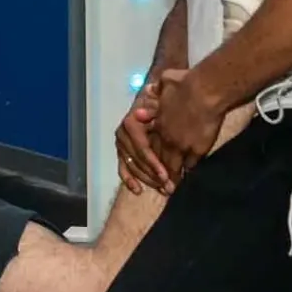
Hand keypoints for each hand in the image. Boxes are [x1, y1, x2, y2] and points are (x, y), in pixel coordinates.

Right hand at [115, 80, 174, 194]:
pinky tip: (138, 190)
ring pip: (132, 167)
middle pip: (137, 161)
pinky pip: (123, 168)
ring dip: (147, 180)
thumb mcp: (161, 104)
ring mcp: (120, 144)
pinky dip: (129, 180)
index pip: (142, 149)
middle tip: (170, 187)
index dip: (154, 164)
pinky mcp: (121, 152)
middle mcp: (122, 134)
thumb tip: (141, 114)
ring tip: (163, 190)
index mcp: (131, 124)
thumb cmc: (160, 104)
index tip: (167, 176)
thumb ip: (155, 110)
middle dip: (153, 176)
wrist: (153, 101)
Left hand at [154, 69, 224, 177]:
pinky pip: (191, 165)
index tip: (151, 164)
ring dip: (172, 177)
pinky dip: (189, 171)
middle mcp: (167, 137)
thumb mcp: (166, 82)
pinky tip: (189, 177)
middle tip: (160, 185)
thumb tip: (149, 89)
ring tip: (172, 188)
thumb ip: (156, 90)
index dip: (150, 157)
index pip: (151, 146)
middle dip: (159, 173)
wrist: (205, 90)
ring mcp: (182, 145)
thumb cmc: (186, 83)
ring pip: (173, 166)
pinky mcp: (198, 149)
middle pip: (160, 160)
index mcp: (159, 124)